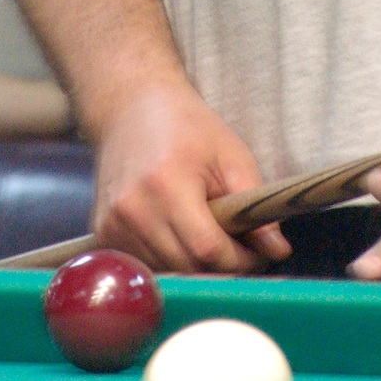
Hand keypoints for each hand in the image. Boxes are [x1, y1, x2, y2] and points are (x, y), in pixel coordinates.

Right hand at [89, 84, 291, 274]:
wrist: (130, 109)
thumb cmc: (186, 127)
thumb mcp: (231, 156)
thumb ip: (254, 207)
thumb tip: (278, 250)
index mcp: (167, 185)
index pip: (207, 248)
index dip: (240, 259)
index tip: (260, 254)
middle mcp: (133, 209)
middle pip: (187, 267)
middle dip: (221, 266)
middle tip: (242, 249)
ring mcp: (112, 224)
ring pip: (166, 272)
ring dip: (195, 267)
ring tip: (210, 237)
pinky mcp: (102, 233)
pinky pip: (145, 266)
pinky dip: (168, 261)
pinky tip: (179, 236)